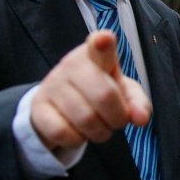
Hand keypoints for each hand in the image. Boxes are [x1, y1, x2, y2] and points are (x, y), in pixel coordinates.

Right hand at [30, 30, 152, 154]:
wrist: (59, 105)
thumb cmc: (98, 92)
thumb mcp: (123, 93)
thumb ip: (137, 102)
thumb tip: (141, 118)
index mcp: (96, 55)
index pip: (100, 47)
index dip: (103, 44)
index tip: (104, 39)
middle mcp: (71, 64)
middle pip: (104, 96)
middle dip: (117, 117)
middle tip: (115, 120)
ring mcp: (52, 85)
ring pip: (86, 119)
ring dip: (99, 132)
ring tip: (98, 127)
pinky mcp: (38, 107)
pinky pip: (63, 132)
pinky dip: (77, 140)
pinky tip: (77, 132)